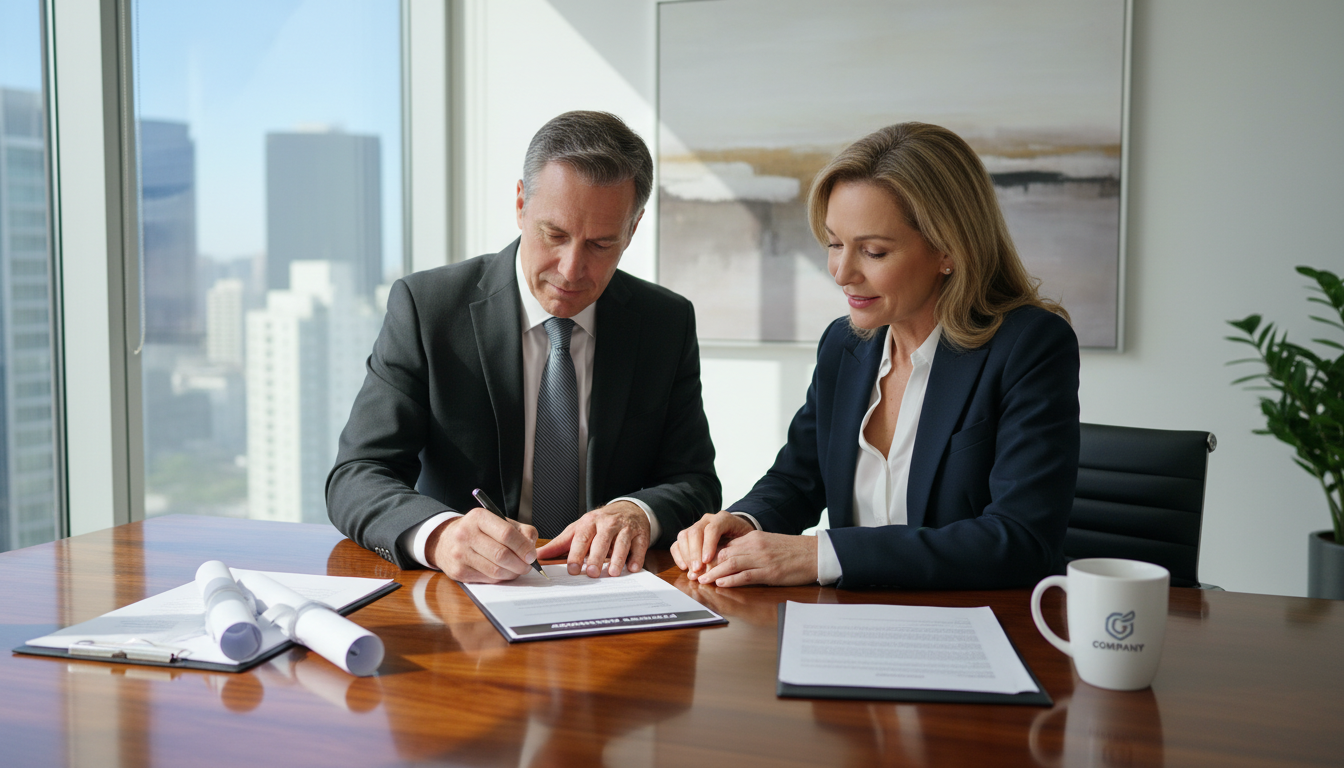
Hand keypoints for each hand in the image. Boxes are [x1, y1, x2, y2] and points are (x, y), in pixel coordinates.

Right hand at [425, 508, 538, 582]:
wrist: (446, 541)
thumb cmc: (479, 531)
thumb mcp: (499, 522)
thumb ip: (521, 530)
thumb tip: (531, 547)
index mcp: (478, 517)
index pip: (507, 533)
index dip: (523, 547)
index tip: (532, 555)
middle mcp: (466, 534)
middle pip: (501, 554)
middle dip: (520, 564)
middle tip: (527, 566)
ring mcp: (460, 554)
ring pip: (495, 570)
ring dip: (512, 573)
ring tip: (517, 570)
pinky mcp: (458, 572)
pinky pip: (487, 579)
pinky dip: (500, 578)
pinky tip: (503, 573)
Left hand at [535, 501, 650, 576]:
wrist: (628, 509)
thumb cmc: (600, 523)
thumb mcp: (579, 529)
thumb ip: (560, 544)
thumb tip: (539, 555)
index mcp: (590, 522)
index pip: (582, 538)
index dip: (577, 554)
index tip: (573, 568)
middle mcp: (607, 523)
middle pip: (601, 540)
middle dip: (597, 557)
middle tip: (592, 573)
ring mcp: (625, 528)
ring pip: (621, 543)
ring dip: (617, 558)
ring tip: (612, 573)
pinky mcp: (640, 534)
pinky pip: (639, 545)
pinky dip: (637, 557)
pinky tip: (633, 568)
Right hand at [670, 511, 754, 578]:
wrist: (739, 533)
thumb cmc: (743, 539)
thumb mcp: (746, 542)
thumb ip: (736, 550)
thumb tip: (725, 567)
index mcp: (723, 519)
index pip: (712, 528)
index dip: (708, 544)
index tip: (707, 560)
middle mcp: (707, 520)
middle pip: (695, 531)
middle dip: (695, 552)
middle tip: (697, 569)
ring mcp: (696, 526)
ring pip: (684, 536)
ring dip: (686, 555)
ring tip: (692, 570)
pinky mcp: (688, 536)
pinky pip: (677, 543)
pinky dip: (678, 555)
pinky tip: (684, 567)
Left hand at [694, 531, 817, 586]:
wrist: (815, 554)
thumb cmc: (792, 552)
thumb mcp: (768, 545)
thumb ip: (750, 549)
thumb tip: (731, 559)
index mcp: (753, 538)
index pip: (725, 546)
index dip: (709, 556)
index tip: (697, 565)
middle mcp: (755, 546)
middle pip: (724, 554)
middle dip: (706, 565)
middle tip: (694, 574)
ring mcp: (762, 558)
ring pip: (731, 563)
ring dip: (714, 573)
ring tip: (702, 580)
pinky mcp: (770, 571)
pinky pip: (746, 575)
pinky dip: (732, 579)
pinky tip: (721, 583)